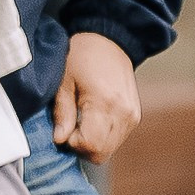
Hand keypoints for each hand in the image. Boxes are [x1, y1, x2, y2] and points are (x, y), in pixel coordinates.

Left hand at [53, 32, 140, 162]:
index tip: (63, 128)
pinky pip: (115, 140)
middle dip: (81, 146)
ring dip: (91, 143)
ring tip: (80, 121)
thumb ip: (62, 112)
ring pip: (109, 150)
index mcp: (106, 103)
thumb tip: (59, 140)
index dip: (72, 143)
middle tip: (69, 127)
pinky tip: (91, 119)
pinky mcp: (134, 117)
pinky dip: (101, 137)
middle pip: (101, 153)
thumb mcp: (64, 81)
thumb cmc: (82, 57)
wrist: (110, 42)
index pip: (90, 145)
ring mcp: (132, 117)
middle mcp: (124, 113)